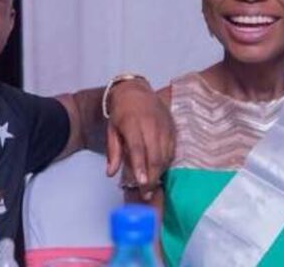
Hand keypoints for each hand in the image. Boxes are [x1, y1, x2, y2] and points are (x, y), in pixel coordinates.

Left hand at [105, 79, 173, 199]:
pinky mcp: (172, 128)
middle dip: (152, 176)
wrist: (135, 90)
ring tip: (152, 185)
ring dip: (160, 172)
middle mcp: (150, 124)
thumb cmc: (121, 112)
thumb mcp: (112, 129)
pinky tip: (160, 171)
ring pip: (166, 154)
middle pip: (155, 154)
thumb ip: (113, 152)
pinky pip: (172, 149)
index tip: (142, 182)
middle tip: (147, 192)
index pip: (138, 148)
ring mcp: (164, 126)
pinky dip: (167, 162)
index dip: (140, 166)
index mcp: (132, 123)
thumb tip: (110, 173)